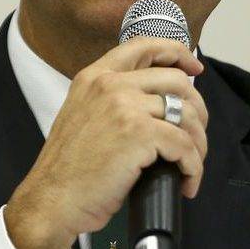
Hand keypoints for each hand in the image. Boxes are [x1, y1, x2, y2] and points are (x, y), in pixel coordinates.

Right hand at [4, 37, 207, 248]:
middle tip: (195, 136)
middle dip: (197, 110)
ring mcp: (124, 106)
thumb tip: (162, 101)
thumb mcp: (85, 115)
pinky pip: (184, 145)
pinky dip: (193, 166)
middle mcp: (110, 84)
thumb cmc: (70, 169)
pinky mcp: (138, 133)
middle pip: (177, 81)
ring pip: (186, 113)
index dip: (177, 52)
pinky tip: (186, 181)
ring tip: (191, 164)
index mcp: (96, 76)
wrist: (51, 202)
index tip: (194, 68)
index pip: (144, 46)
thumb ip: (115, 99)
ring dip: (198, 142)